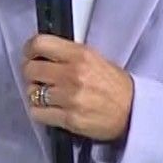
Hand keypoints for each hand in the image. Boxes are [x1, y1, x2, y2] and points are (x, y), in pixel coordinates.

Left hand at [20, 34, 134, 142]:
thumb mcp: (94, 58)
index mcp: (80, 55)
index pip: (40, 44)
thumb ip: (68, 54)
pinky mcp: (69, 119)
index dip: (29, 50)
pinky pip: (38, 113)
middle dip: (31, 73)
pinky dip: (39, 111)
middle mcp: (73, 74)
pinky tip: (49, 109)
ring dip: (35, 94)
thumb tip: (41, 53)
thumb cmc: (115, 86)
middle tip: (37, 77)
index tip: (30, 55)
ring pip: (31, 92)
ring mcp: (70, 98)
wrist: (133, 112)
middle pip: (30, 69)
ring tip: (46, 94)